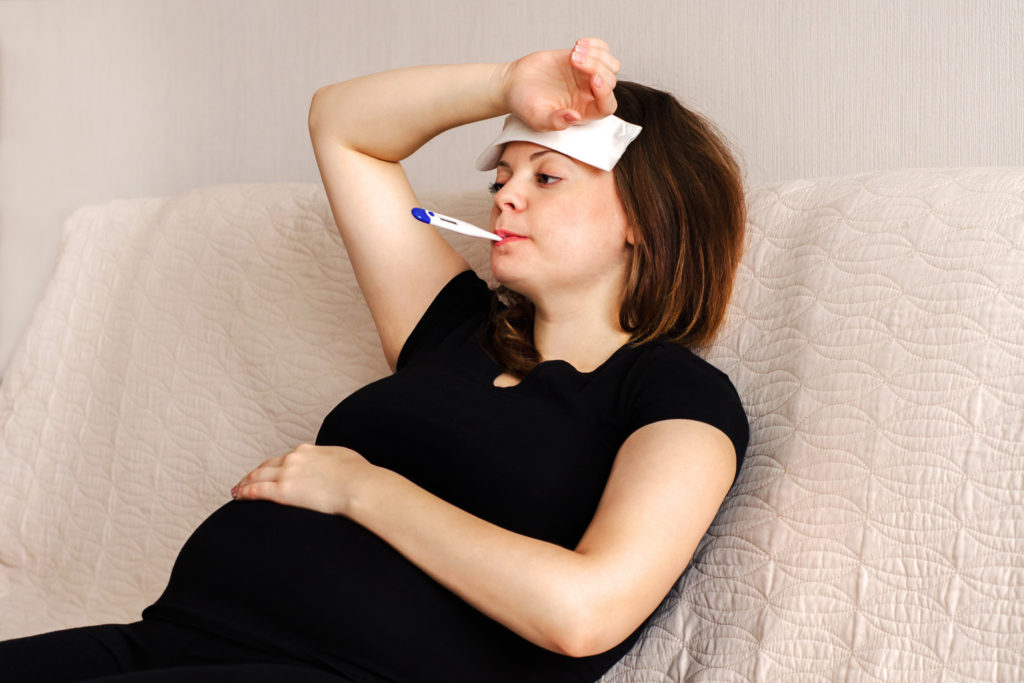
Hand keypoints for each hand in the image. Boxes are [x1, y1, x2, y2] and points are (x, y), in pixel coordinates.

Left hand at [231, 443, 373, 515]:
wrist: (359, 486)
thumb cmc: (359, 475)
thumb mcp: (344, 458)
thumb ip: (332, 460)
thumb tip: (335, 464)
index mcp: (308, 451)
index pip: (286, 458)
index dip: (274, 466)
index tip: (269, 471)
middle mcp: (294, 458)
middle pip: (267, 465)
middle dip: (254, 473)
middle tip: (245, 480)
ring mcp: (287, 474)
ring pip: (258, 477)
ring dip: (245, 483)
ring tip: (237, 490)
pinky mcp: (283, 491)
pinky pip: (257, 491)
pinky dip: (244, 493)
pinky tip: (237, 497)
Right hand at [502, 37, 620, 130]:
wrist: (514, 83)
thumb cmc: (525, 104)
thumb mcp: (537, 118)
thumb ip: (555, 122)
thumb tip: (574, 117)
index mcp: (583, 112)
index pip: (607, 106)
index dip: (605, 93)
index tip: (593, 79)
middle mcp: (589, 95)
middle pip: (610, 81)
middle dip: (595, 67)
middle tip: (573, 59)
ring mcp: (588, 76)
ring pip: (611, 65)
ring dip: (598, 55)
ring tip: (575, 52)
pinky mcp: (583, 59)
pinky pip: (602, 49)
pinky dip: (596, 44)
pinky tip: (578, 44)